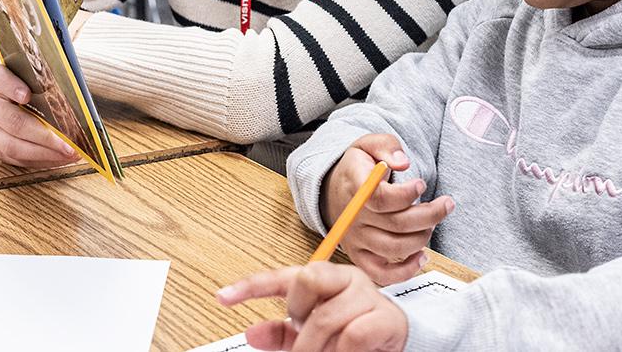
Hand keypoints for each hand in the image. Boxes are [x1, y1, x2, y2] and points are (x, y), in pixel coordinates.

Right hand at [0, 62, 77, 167]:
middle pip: (13, 121)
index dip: (11, 87)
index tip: (27, 95)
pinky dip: (42, 160)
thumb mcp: (38, 71)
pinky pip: (17, 159)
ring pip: (13, 146)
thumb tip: (76, 94)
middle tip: (69, 142)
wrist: (12, 93)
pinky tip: (62, 157)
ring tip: (70, 153)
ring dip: (45, 153)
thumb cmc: (33, 80)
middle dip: (44, 135)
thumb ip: (50, 78)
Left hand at [218, 262, 407, 351]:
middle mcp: (345, 279)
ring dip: (319, 347)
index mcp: (324, 280)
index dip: (251, 285)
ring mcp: (367, 295)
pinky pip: (353, 336)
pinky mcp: (385, 318)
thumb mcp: (312, 337)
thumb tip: (253, 334)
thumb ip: (283, 335)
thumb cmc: (354, 336)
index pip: (283, 276)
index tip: (222, 297)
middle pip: (308, 279)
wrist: (398, 346)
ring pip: (327, 317)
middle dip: (299, 317)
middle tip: (304, 342)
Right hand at [321, 134, 453, 285]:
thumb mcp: (369, 144)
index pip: (379, 198)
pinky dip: (405, 271)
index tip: (421, 184)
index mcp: (354, 186)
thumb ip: (386, 146)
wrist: (335, 191)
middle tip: (446, 204)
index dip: (405, 194)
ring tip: (433, 223)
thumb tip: (402, 162)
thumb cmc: (360, 168)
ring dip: (423, 237)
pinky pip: (381, 274)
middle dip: (429, 215)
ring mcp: (355, 239)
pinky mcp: (360, 256)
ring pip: (394, 248)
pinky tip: (422, 255)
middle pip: (395, 224)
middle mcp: (352, 216)